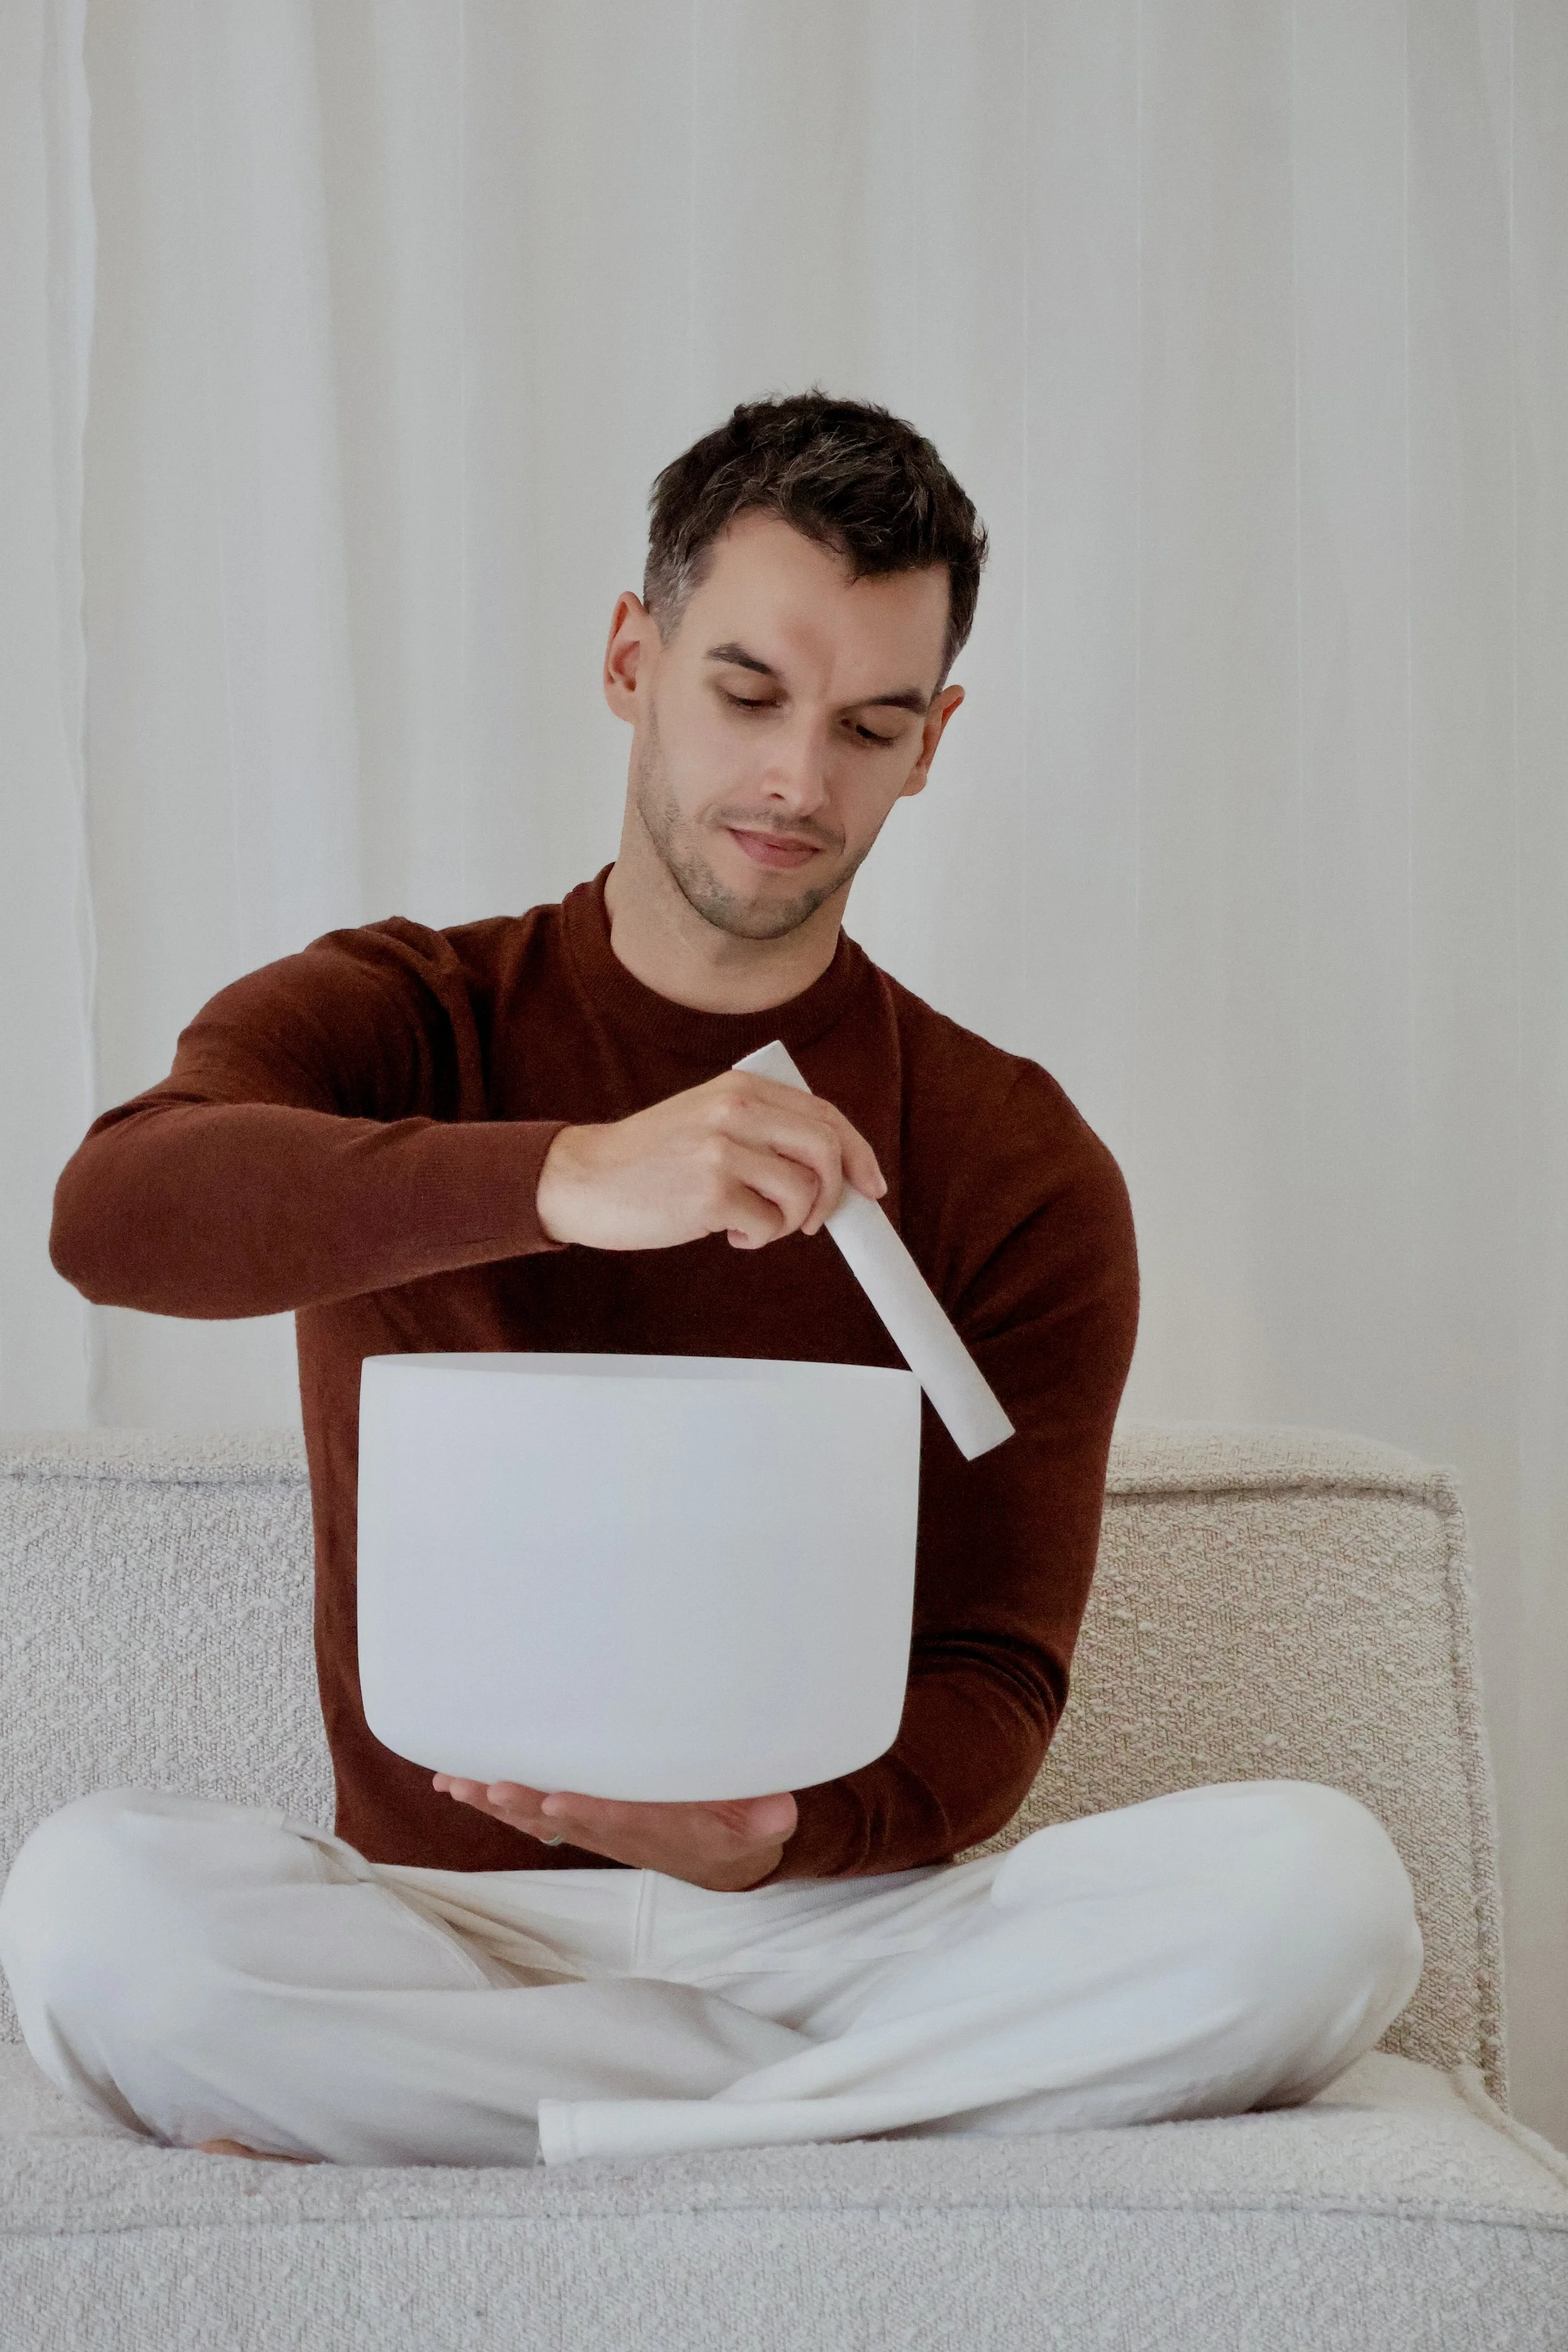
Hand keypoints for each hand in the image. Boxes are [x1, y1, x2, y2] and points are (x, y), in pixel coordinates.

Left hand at [432, 1775, 798, 1890]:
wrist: (726, 1857)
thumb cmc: (743, 1828)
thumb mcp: (767, 1822)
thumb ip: (769, 1815)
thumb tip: (779, 1809)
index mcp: (662, 1827)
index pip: (620, 1820)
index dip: (588, 1812)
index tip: (555, 1801)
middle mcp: (619, 1830)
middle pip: (565, 1819)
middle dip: (524, 1803)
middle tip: (486, 1785)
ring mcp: (596, 1825)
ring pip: (539, 1816)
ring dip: (497, 1802)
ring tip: (456, 1783)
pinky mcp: (585, 1816)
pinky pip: (534, 1810)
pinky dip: (497, 1799)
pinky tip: (460, 1783)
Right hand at [534, 1070, 886, 1251]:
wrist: (583, 1179)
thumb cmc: (647, 1158)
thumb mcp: (706, 1119)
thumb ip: (761, 1128)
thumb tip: (828, 1168)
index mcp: (741, 1088)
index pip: (825, 1115)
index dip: (858, 1154)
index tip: (870, 1186)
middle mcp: (736, 1110)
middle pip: (827, 1149)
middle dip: (834, 1194)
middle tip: (814, 1221)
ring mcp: (723, 1150)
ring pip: (804, 1192)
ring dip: (790, 1222)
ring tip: (753, 1223)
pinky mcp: (711, 1193)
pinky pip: (770, 1224)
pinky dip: (758, 1237)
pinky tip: (727, 1232)